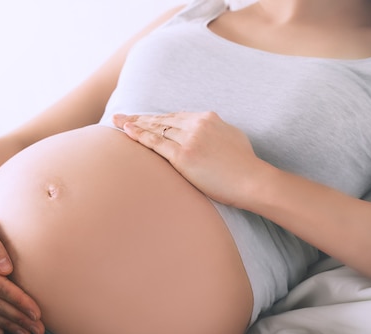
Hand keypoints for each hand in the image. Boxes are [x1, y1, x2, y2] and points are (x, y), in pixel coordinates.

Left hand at [113, 111, 268, 206]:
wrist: (253, 180)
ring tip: (117, 122)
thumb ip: (214, 132)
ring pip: (156, 128)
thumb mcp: (231, 137)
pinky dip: (140, 136)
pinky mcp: (184, 155)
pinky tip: (127, 131)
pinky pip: (156, 143)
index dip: (156, 118)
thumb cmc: (244, 165)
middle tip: (120, 116)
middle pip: (161, 119)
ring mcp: (189, 139)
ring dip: (134, 124)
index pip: (175, 116)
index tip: (143, 118)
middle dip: (139, 117)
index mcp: (208, 118)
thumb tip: (204, 134)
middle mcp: (197, 124)